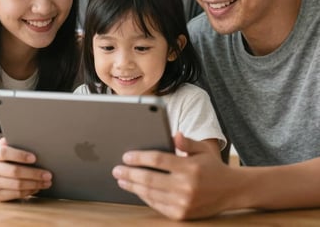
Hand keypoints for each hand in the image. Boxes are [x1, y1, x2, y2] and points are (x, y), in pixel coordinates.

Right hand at [0, 138, 51, 200]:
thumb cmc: (2, 158)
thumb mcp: (4, 148)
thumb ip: (14, 143)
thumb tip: (28, 137)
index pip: (5, 153)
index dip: (20, 155)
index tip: (35, 158)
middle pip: (14, 171)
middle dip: (34, 173)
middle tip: (48, 174)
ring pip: (17, 185)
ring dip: (35, 184)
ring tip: (47, 182)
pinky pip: (15, 194)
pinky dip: (28, 191)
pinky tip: (37, 188)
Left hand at [112, 132, 234, 219]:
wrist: (232, 191)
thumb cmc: (213, 166)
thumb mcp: (203, 149)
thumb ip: (186, 141)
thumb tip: (173, 134)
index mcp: (190, 167)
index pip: (158, 160)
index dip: (139, 158)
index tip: (126, 156)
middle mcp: (186, 186)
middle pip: (150, 178)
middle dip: (129, 174)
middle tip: (116, 169)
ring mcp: (183, 202)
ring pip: (150, 193)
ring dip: (133, 186)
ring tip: (122, 180)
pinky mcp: (182, 215)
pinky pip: (157, 205)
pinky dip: (144, 197)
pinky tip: (136, 190)